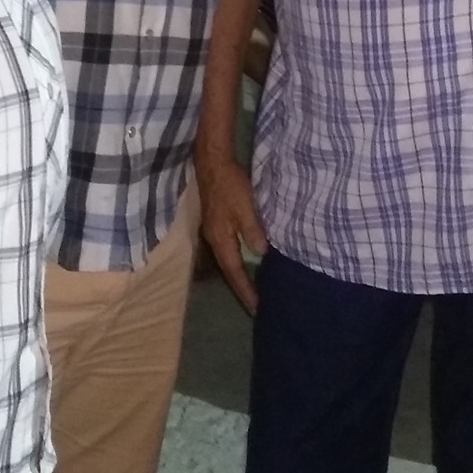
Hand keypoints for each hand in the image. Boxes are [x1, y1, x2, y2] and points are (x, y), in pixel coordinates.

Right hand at [195, 151, 266, 313]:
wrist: (212, 163)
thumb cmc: (229, 186)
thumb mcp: (245, 209)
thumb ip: (253, 231)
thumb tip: (261, 253)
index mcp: (220, 240)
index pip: (234, 272)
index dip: (246, 290)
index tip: (257, 308)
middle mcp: (215, 241)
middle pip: (229, 271)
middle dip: (242, 288)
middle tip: (256, 306)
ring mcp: (215, 232)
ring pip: (229, 261)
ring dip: (240, 276)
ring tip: (253, 289)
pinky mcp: (218, 223)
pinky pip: (230, 249)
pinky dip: (239, 260)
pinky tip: (248, 260)